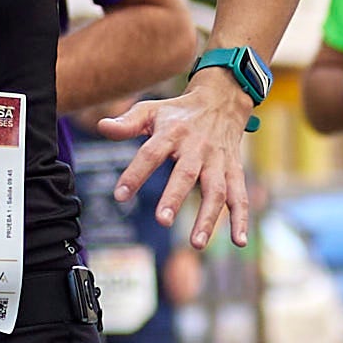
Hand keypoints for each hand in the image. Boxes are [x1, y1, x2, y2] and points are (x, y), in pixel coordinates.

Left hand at [93, 85, 260, 247]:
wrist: (222, 100)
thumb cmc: (178, 112)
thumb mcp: (151, 110)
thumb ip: (127, 123)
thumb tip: (102, 126)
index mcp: (172, 133)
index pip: (150, 154)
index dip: (135, 174)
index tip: (119, 196)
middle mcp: (197, 148)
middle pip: (186, 174)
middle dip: (175, 197)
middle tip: (162, 220)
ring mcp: (218, 161)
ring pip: (215, 190)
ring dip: (208, 217)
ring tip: (196, 243)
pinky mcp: (234, 171)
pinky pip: (239, 196)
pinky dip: (241, 218)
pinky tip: (239, 241)